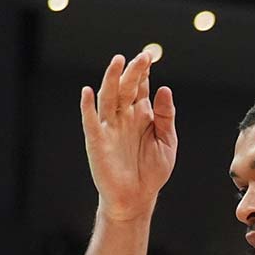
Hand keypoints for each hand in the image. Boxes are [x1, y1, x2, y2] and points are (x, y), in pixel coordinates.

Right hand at [79, 53, 176, 221]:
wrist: (138, 198)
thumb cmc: (152, 171)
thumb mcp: (167, 142)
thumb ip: (166, 116)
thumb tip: (165, 88)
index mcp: (141, 115)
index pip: (141, 87)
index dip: (144, 72)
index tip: (150, 56)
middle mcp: (124, 117)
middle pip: (126, 88)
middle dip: (133, 71)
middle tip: (143, 56)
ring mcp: (109, 127)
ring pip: (108, 98)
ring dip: (111, 79)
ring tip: (118, 61)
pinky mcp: (97, 141)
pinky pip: (90, 121)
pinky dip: (87, 106)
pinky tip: (88, 92)